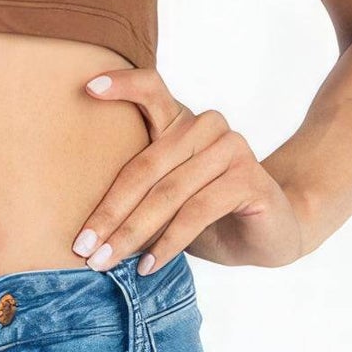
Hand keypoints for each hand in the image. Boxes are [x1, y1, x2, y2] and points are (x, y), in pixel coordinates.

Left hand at [71, 66, 306, 273]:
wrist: (269, 234)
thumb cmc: (207, 216)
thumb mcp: (166, 198)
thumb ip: (137, 192)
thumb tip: (85, 225)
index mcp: (181, 120)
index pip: (151, 89)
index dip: (121, 85)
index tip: (88, 88)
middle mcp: (206, 126)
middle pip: (145, 165)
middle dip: (109, 212)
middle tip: (82, 246)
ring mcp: (231, 148)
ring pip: (168, 193)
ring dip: (132, 234)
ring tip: (105, 261)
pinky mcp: (249, 178)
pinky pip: (196, 212)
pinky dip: (168, 243)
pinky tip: (148, 266)